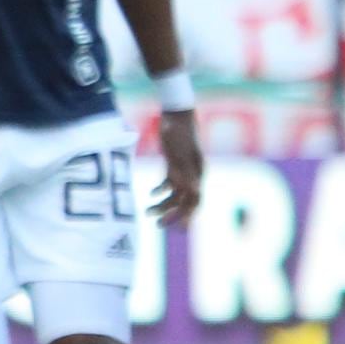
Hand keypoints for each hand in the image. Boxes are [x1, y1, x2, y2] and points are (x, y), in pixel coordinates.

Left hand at [149, 106, 204, 225]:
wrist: (176, 113)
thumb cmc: (179, 132)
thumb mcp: (180, 154)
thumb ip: (187, 173)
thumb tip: (195, 193)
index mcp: (197, 174)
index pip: (195, 201)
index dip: (188, 216)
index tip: (178, 230)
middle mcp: (193, 174)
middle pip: (185, 201)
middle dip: (172, 215)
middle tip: (157, 225)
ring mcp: (184, 169)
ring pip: (176, 193)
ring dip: (163, 204)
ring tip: (147, 212)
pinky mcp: (174, 163)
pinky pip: (170, 182)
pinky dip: (161, 190)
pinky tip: (151, 194)